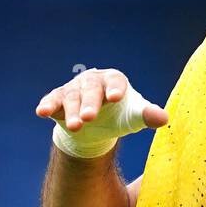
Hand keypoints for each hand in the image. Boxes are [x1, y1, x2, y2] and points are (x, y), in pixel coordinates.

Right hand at [36, 68, 167, 157]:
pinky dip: (47, 105)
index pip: (115, 81)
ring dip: (72, 111)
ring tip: (76, 126)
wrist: (95, 127)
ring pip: (72, 98)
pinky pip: (52, 100)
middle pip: (91, 90)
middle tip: (89, 118)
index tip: (116, 98)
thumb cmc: (119, 116)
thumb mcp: (133, 117)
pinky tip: (41, 112)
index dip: (115, 88)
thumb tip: (163, 118)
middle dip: (90, 104)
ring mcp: (73, 89)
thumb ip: (147, 116)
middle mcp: (92, 81)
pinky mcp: (58, 100)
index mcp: (114, 80)